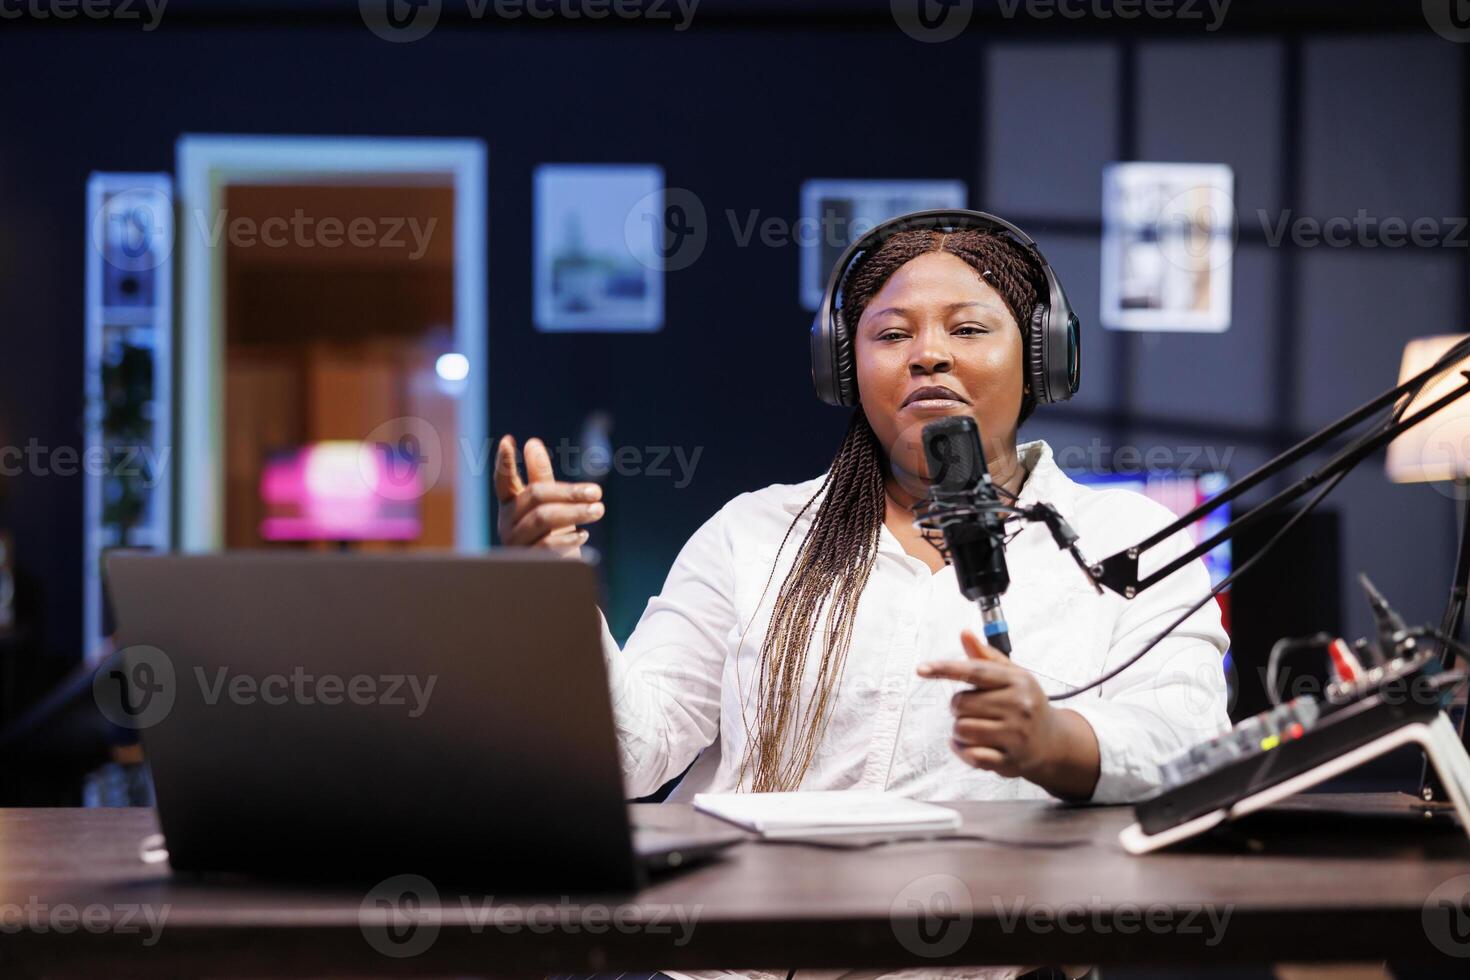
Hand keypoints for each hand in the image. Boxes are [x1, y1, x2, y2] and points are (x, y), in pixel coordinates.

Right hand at [494, 434, 604, 557]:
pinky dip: (567, 537)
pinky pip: (546, 545)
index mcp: (511, 506)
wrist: (561, 576)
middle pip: (535, 497)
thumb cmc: (555, 535)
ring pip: (542, 518)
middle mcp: (507, 524)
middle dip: (568, 492)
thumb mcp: (552, 504)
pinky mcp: (529, 564)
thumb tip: (532, 443)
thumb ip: (540, 476)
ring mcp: (515, 545)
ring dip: (574, 512)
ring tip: (598, 509)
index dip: (504, 463)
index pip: (503, 482)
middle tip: (597, 491)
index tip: (509, 440)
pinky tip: (584, 535)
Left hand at [917, 630, 1063, 781]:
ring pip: (961, 729)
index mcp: (1018, 681)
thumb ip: (985, 656)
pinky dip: (963, 750)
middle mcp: (1019, 706)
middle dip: (959, 707)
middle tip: (976, 710)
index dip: (945, 668)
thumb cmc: (1027, 703)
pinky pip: (971, 754)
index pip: (975, 671)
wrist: (1054, 742)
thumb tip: (965, 634)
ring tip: (977, 728)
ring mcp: (1016, 735)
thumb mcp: (1013, 676)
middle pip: (961, 703)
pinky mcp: (1010, 760)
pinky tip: (970, 746)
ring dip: (960, 730)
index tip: (921, 669)